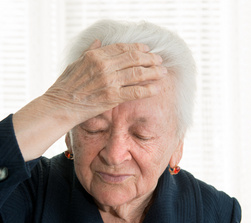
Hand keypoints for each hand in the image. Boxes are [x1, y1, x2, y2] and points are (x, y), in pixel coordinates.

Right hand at [44, 40, 165, 124]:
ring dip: (153, 72)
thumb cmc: (65, 86)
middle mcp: (104, 66)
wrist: (60, 106)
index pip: (122, 48)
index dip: (137, 48)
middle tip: (159, 60)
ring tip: (162, 72)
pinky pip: (135, 91)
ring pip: (137, 73)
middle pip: (134, 58)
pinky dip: (147, 89)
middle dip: (150, 59)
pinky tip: (156, 88)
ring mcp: (109, 81)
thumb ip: (89, 51)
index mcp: (95, 55)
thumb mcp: (76, 63)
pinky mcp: (112, 97)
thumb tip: (98, 41)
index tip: (147, 50)